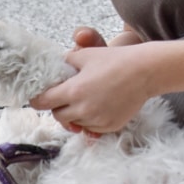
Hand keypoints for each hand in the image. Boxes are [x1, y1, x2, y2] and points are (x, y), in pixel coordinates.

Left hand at [29, 28, 153, 134]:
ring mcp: (97, 120)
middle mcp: (83, 109)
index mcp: (74, 90)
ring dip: (75, 114)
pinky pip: (91, 128)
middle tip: (67, 95)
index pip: (42, 102)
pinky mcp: (110, 126)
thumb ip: (65, 62)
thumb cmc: (116, 60)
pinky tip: (98, 105)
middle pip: (58, 116)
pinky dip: (90, 120)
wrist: (146, 71)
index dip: (38, 98)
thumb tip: (53, 68)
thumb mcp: (86, 55)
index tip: (40, 96)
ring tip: (86, 99)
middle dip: (58, 106)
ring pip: (74, 123)